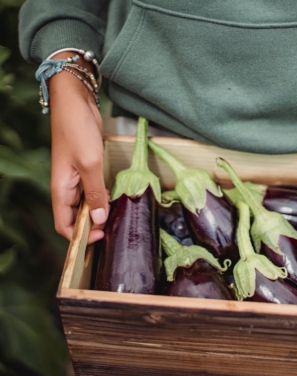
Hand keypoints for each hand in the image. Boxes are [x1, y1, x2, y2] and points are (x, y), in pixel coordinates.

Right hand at [49, 52, 108, 243]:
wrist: (76, 101)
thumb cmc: (77, 130)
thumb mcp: (90, 163)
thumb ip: (94, 193)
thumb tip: (97, 220)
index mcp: (60, 190)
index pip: (64, 225)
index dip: (80, 236)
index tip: (100, 237)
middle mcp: (66, 187)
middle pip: (76, 218)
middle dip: (92, 227)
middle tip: (114, 230)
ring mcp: (77, 178)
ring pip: (86, 205)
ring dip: (99, 213)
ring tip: (117, 219)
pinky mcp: (87, 168)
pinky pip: (93, 191)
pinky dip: (103, 198)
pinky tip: (116, 200)